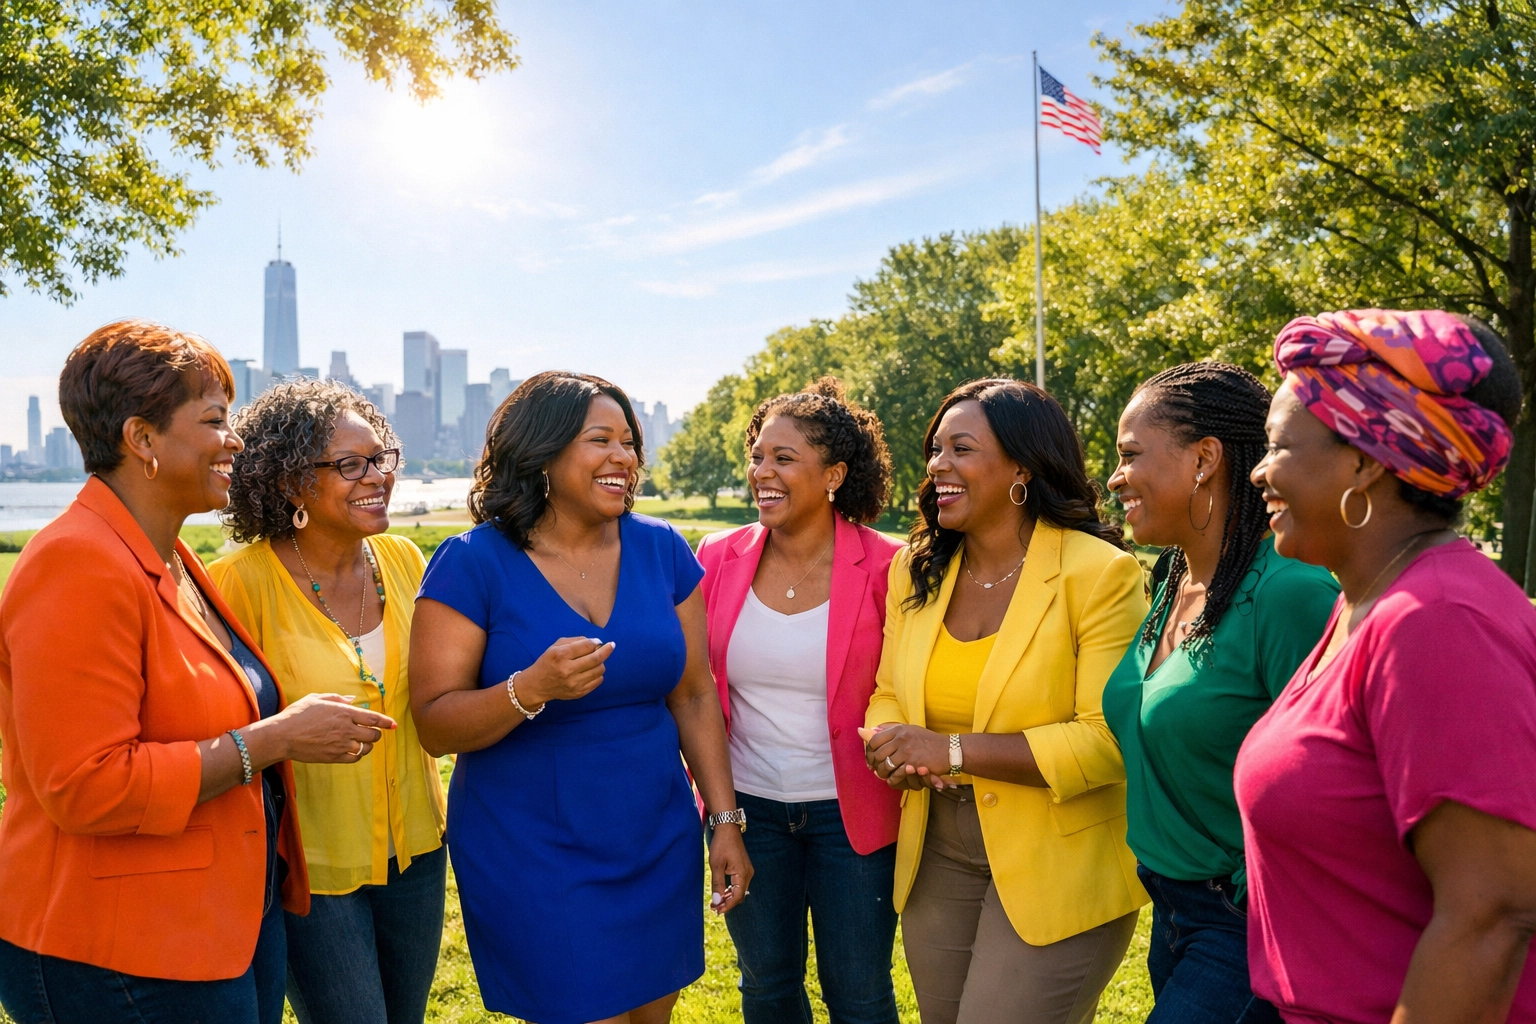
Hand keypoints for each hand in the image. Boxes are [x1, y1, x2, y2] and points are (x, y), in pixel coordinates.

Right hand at [262, 693, 396, 764]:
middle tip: (372, 733)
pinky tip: (353, 751)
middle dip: (376, 734)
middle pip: (373, 734)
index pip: (373, 718)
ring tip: (362, 742)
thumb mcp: (317, 699)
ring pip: (366, 748)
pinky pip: (355, 759)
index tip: (393, 725)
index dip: (386, 722)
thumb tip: (352, 700)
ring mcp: (340, 744)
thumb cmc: (298, 714)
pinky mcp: (334, 757)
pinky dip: (358, 755)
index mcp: (344, 712)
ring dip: (367, 745)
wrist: (282, 736)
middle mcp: (346, 728)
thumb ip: (337, 698)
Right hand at [515, 636, 614, 707]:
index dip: (596, 642)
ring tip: (594, 661)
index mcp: (560, 655)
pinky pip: (598, 681)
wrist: (537, 685)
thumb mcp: (556, 646)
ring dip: (600, 663)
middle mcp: (567, 670)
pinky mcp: (578, 693)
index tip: (599, 642)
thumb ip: (576, 641)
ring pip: (599, 670)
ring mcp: (574, 683)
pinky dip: (598, 674)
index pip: (586, 646)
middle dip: (606, 650)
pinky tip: (591, 671)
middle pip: (596, 658)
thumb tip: (596, 642)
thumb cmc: (548, 662)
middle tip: (611, 646)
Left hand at [707, 824, 752, 914]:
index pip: (737, 896)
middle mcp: (748, 874)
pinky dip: (730, 890)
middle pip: (739, 895)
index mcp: (742, 874)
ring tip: (716, 902)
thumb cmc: (722, 845)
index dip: (727, 906)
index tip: (716, 911)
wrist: (727, 828)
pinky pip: (738, 884)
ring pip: (739, 890)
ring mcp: (746, 871)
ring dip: (728, 897)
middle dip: (728, 903)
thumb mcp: (716, 865)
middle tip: (714, 908)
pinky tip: (721, 892)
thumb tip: (717, 901)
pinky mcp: (743, 868)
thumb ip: (718, 884)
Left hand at [868, 724, 950, 788]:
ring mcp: (907, 751)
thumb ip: (889, 730)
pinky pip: (895, 774)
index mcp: (899, 729)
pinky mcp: (913, 763)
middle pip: (877, 753)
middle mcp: (901, 738)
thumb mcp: (909, 730)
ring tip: (884, 775)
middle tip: (874, 769)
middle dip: (874, 764)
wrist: (949, 750)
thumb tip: (868, 730)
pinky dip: (892, 779)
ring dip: (882, 773)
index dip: (869, 751)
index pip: (874, 740)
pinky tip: (893, 779)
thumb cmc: (928, 741)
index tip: (870, 758)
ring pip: (884, 765)